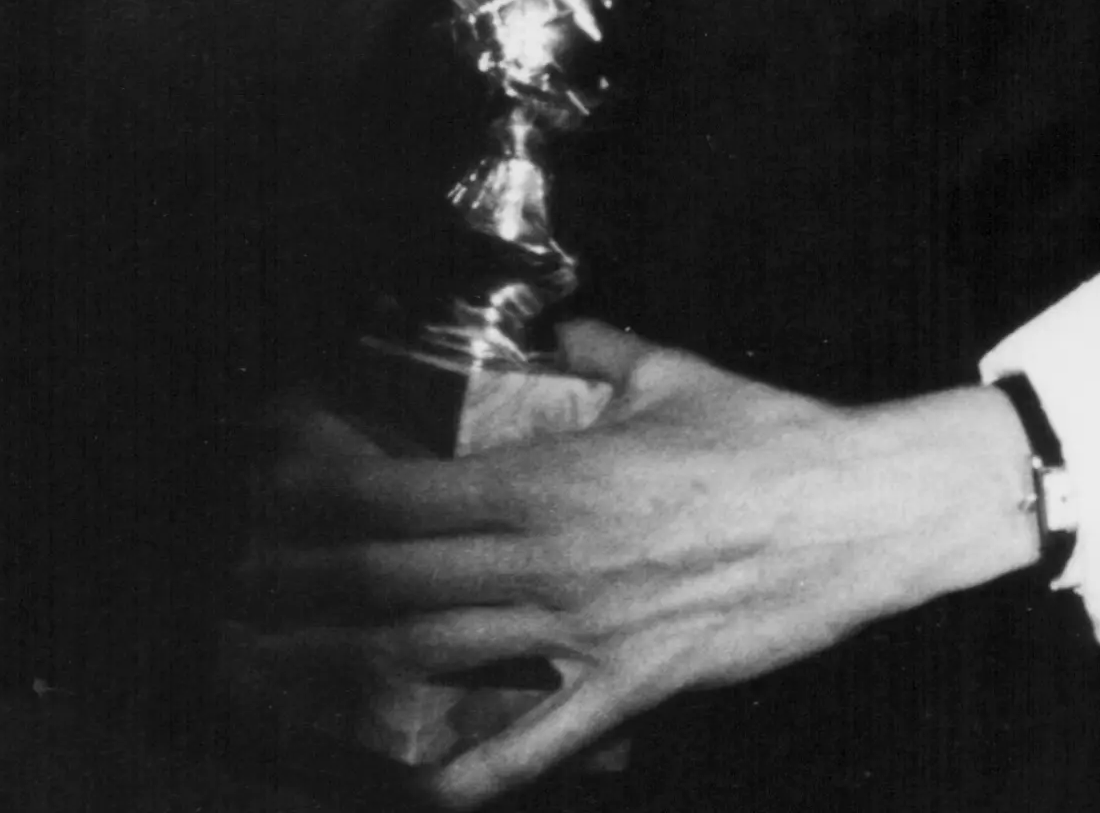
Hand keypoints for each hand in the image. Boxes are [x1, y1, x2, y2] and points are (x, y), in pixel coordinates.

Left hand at [231, 323, 1037, 806]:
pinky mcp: (630, 686)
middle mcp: (549, 556)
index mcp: (552, 474)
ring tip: (269, 673)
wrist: (866, 509)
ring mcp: (584, 630)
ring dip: (338, 667)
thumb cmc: (774, 438)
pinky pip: (534, 743)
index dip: (317, 495)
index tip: (267, 493)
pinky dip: (470, 773)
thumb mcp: (676, 375)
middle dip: (294, 587)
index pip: (398, 492)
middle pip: (387, 579)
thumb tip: (564, 333)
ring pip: (430, 657)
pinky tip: (415, 790)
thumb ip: (602, 353)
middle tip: (233, 594)